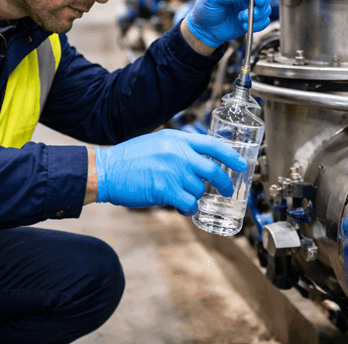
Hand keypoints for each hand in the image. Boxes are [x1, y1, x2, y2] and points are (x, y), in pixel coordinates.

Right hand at [95, 129, 246, 215]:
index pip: (212, 144)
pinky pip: (188, 203)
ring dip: (194, 196)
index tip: (241, 164)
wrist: (106, 170)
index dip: (230, 155)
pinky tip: (180, 206)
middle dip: (224, 183)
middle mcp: (178, 153)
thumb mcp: (156, 142)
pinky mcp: (165, 189)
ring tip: (181, 195)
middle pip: (212, 170)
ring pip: (198, 189)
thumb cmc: (128, 159)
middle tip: (228, 190)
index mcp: (176, 139)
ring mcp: (173, 171)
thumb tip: (198, 159)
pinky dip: (188, 207)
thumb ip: (178, 148)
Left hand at [185, 0, 270, 47]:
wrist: (204, 28)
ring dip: (257, 16)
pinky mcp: (252, 16)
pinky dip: (257, 24)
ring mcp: (249, 3)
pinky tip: (243, 24)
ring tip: (241, 18)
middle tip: (252, 12)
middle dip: (261, 5)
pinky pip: (264, 20)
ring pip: (266, 7)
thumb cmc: (205, 9)